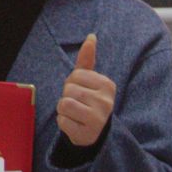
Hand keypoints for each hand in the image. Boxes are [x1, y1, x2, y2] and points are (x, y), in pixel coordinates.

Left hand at [57, 33, 115, 148]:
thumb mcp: (90, 81)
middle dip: (67, 96)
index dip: (72, 83)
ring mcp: (98, 119)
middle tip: (78, 105)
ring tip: (75, 114)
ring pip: (64, 105)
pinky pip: (62, 122)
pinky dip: (63, 123)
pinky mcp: (88, 134)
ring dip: (63, 110)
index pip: (75, 75)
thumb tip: (91, 36)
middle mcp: (106, 102)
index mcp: (108, 85)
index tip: (81, 92)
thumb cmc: (89, 101)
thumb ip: (88, 59)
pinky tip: (74, 125)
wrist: (94, 132)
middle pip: (69, 90)